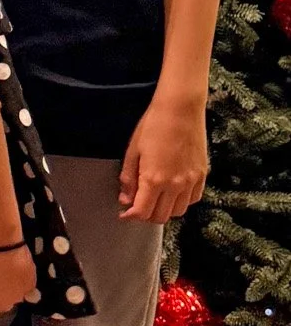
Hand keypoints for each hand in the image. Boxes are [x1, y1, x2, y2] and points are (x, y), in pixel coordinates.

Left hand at [119, 99, 208, 222]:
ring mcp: (191, 181)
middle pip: (160, 217)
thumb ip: (128, 179)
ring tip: (155, 198)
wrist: (181, 109)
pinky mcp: (202, 175)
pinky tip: (172, 192)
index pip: (142, 212)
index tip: (124, 214)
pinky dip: (181, 201)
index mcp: (154, 179)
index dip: (130, 216)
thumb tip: (125, 199)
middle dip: (146, 215)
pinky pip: (193, 199)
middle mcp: (175, 184)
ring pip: (178, 212)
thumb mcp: (133, 151)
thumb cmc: (154, 125)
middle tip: (138, 205)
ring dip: (164, 209)